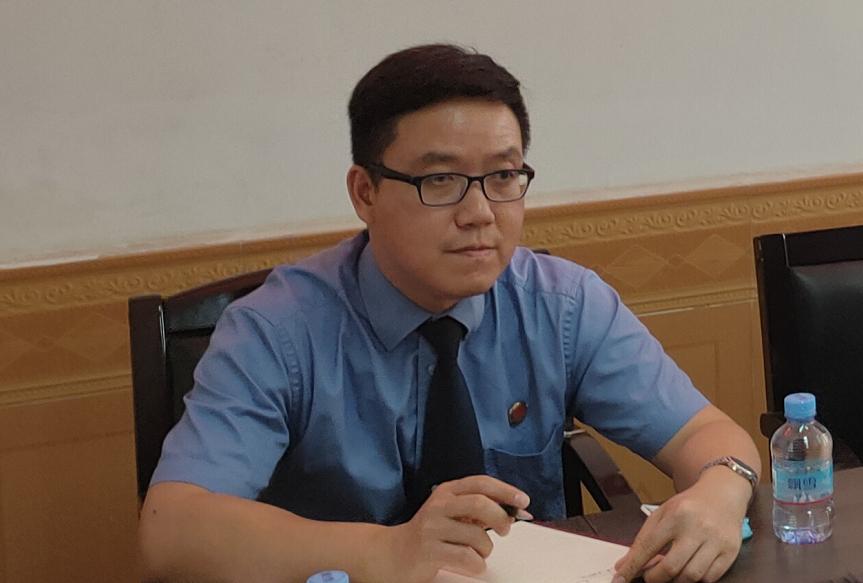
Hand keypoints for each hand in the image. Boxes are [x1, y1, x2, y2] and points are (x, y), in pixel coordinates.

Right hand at [366, 475, 530, 582]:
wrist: (393, 554)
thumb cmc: (430, 534)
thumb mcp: (451, 513)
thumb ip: (477, 509)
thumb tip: (515, 510)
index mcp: (446, 491)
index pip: (480, 483)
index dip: (505, 490)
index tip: (523, 501)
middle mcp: (438, 505)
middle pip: (480, 504)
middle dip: (501, 518)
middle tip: (506, 530)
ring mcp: (432, 527)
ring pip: (477, 535)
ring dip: (486, 549)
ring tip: (478, 553)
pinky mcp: (429, 550)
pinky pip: (467, 558)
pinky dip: (477, 564)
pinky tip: (471, 564)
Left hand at [613, 468, 750, 582]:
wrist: (723, 494)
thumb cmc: (688, 505)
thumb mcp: (662, 513)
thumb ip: (643, 539)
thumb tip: (624, 565)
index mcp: (675, 516)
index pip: (648, 546)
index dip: (632, 566)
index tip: (620, 578)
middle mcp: (696, 528)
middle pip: (670, 567)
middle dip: (655, 578)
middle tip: (649, 577)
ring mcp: (715, 541)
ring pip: (691, 576)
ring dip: (675, 580)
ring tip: (669, 573)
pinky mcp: (730, 552)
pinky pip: (710, 578)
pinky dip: (696, 580)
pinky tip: (688, 570)